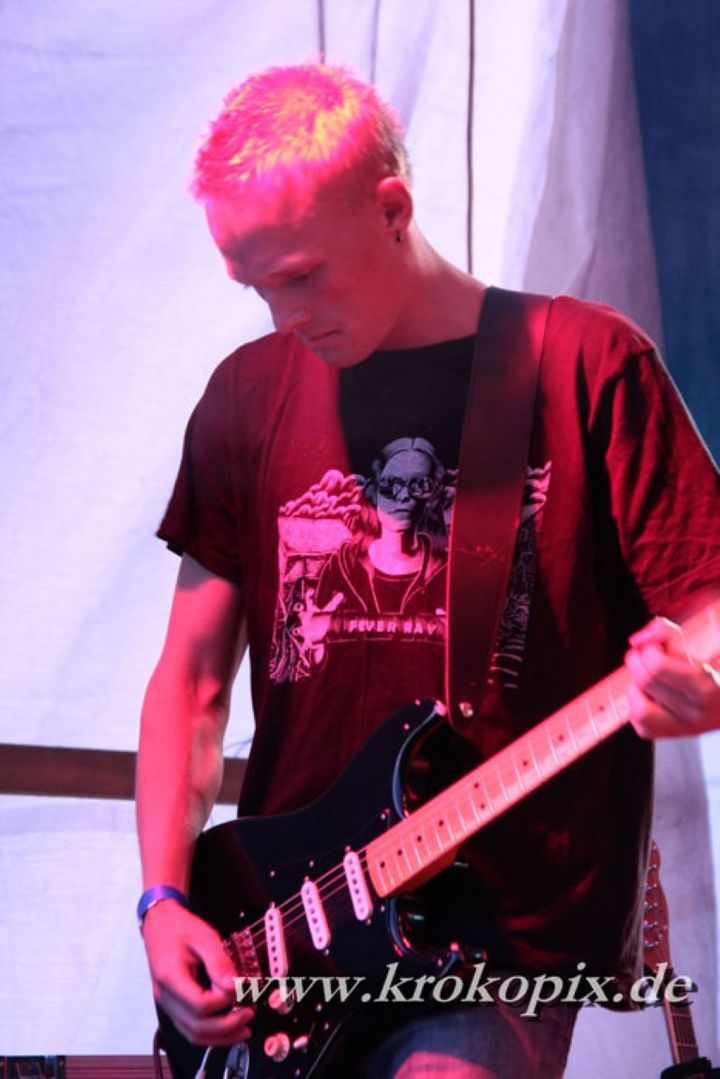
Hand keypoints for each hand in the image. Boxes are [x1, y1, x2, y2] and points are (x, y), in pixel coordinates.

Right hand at [141, 899, 253, 1046]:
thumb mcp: (203, 936)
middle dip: (227, 1026)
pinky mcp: (172, 1005)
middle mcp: (165, 996)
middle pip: (196, 1027)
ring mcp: (167, 1004)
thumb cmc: (179, 927)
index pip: (199, 1004)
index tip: (242, 989)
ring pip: (192, 1034)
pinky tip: (227, 1029)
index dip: (224, 1002)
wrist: (158, 924)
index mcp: (170, 977)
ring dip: (220, 1037)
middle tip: (249, 1013)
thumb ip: (219, 962)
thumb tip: (235, 987)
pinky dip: (210, 1034)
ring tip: (244, 1028)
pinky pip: (189, 1029)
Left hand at [625, 616, 719, 737]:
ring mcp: (685, 728)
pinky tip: (649, 693)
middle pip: (646, 682)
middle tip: (646, 652)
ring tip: (646, 675)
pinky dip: (639, 707)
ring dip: (636, 687)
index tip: (657, 643)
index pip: (658, 667)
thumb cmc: (718, 668)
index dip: (649, 648)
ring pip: (639, 710)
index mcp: (707, 687)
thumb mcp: (707, 643)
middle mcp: (696, 712)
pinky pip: (642, 726)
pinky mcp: (676, 734)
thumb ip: (669, 634)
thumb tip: (637, 640)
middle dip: (638, 659)